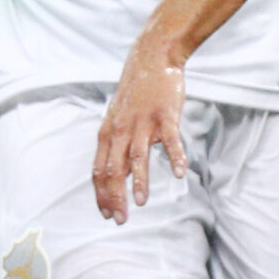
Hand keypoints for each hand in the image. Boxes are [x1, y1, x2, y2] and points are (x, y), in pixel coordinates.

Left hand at [93, 40, 188, 223]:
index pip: (99, 171)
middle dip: (115, 197)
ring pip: (137, 158)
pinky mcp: (164, 115)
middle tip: (120, 219)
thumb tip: (117, 172)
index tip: (106, 214)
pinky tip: (179, 173)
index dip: (101, 195)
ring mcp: (143, 123)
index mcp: (108, 133)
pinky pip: (170, 140)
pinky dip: (175, 157)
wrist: (151, 59)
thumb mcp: (117, 118)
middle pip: (114, 169)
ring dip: (139, 182)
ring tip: (142, 202)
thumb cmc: (136, 92)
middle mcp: (121, 130)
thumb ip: (116, 144)